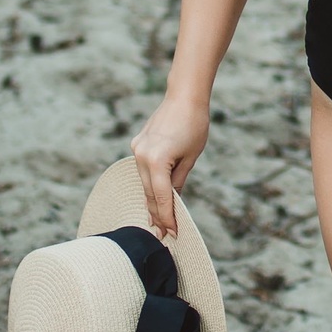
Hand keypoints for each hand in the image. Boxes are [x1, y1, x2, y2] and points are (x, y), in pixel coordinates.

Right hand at [129, 94, 210, 238]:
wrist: (184, 97)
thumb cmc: (194, 125)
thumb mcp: (191, 158)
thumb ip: (179, 181)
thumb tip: (173, 201)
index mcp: (157, 161)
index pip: (161, 197)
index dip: (167, 217)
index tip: (171, 233)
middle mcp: (142, 156)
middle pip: (149, 193)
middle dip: (156, 214)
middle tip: (162, 235)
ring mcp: (137, 150)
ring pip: (144, 183)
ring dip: (151, 201)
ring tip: (157, 222)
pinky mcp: (137, 144)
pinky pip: (143, 171)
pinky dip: (149, 184)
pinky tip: (153, 196)